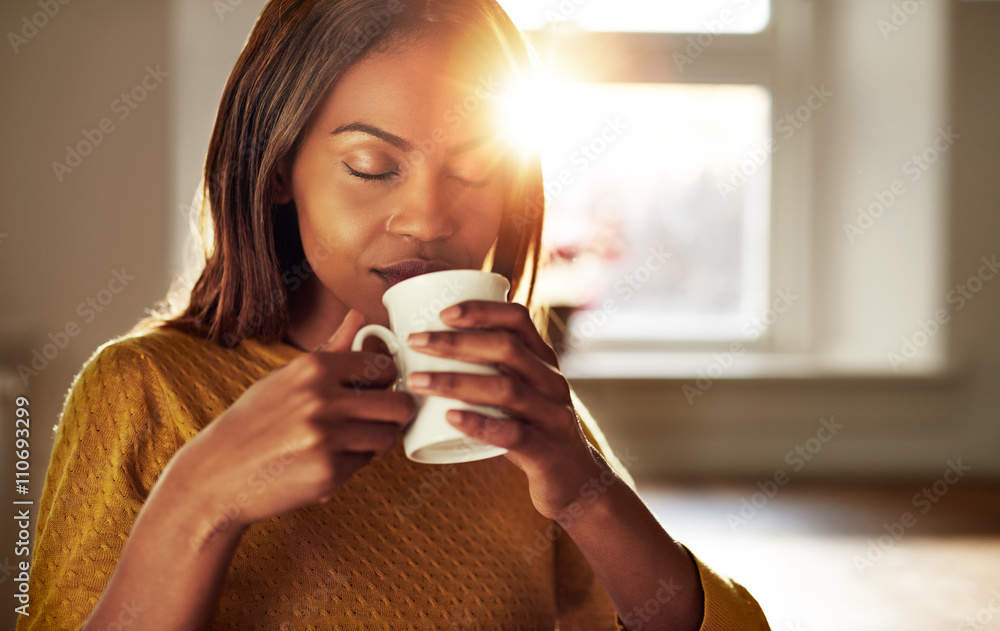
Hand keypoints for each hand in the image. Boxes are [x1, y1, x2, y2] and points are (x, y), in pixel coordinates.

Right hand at [163, 309, 414, 545]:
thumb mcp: (287, 378)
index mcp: (314, 368)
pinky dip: (352, 465)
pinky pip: (365, 464)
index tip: (376, 392)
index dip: (387, 383)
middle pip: (400, 405)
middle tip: (377, 420)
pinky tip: (325, 461)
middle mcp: (321, 398)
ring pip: (387, 437)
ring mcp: (326, 437)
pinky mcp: (328, 473)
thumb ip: (332, 349)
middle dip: (395, 414)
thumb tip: (359, 314)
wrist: (217, 474)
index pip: (385, 369)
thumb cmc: (255, 422)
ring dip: (375, 442)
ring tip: (349, 442)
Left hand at [403, 301, 605, 519]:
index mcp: (542, 361)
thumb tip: (421, 353)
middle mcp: (551, 382)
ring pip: (506, 389)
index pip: (517, 319)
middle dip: (456, 342)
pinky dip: (480, 424)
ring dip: (456, 382)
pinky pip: (514, 433)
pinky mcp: (548, 451)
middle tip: (415, 342)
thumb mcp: (517, 394)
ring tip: (417, 381)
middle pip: (507, 349)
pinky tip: (450, 418)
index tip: (442, 314)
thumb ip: (486, 371)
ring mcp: (553, 416)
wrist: (574, 481)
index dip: (481, 310)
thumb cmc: (530, 430)